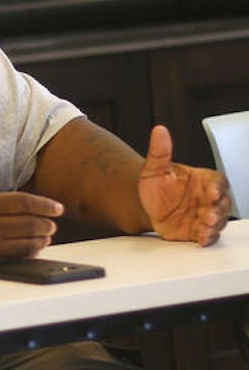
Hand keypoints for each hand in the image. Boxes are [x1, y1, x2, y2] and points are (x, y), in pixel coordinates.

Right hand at [0, 138, 63, 275]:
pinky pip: (10, 262)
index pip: (23, 203)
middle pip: (30, 225)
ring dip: (40, 241)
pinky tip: (28, 252)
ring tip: (45, 237)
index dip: (45, 205)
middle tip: (52, 224)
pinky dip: (24, 257)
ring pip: (24, 245)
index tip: (58, 208)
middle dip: (46, 224)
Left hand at [137, 125, 229, 245]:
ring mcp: (205, 215)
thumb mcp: (154, 168)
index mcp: (202, 180)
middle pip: (223, 203)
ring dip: (214, 224)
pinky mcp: (198, 231)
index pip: (218, 181)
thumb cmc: (156, 185)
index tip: (212, 191)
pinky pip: (208, 235)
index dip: (218, 186)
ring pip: (219, 220)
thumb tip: (159, 131)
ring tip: (205, 225)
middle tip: (209, 214)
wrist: (146, 206)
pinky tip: (202, 238)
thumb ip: (159, 152)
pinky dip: (207, 237)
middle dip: (218, 209)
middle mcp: (208, 198)